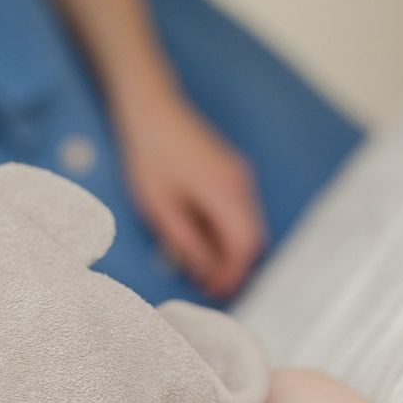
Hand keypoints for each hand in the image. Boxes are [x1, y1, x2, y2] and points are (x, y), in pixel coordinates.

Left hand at [117, 90, 266, 300]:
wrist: (153, 111)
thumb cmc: (150, 157)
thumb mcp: (159, 209)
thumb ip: (185, 241)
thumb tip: (203, 270)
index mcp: (225, 192)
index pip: (244, 244)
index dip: (232, 273)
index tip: (214, 292)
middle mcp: (241, 184)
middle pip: (253, 238)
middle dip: (234, 267)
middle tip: (210, 287)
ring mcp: (239, 176)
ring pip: (247, 226)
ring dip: (230, 251)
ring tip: (203, 270)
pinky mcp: (231, 173)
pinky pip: (238, 212)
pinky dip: (226, 233)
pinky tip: (203, 244)